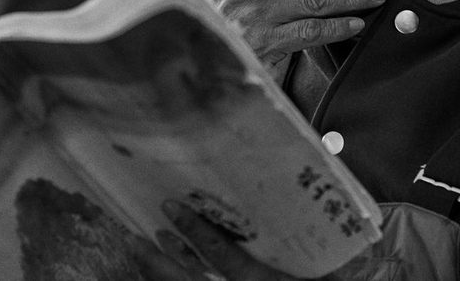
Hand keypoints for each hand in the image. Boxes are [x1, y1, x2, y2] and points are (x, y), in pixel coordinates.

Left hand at [134, 201, 306, 280]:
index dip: (194, 231)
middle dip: (157, 262)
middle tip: (134, 238)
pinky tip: (164, 272)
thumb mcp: (325, 268)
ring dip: (159, 274)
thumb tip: (305, 186)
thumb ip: (309, 238)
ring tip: (142, 250)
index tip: (171, 207)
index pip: (221, 255)